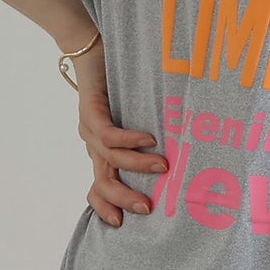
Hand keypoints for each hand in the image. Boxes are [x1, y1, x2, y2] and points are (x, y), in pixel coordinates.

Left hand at [64, 30, 167, 224]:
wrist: (89, 46)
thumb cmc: (118, 80)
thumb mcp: (133, 115)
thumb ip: (146, 137)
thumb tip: (181, 153)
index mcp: (100, 149)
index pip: (97, 185)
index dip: (104, 205)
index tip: (119, 224)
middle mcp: (92, 142)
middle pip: (102, 180)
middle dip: (123, 197)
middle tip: (147, 207)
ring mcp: (89, 128)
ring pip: (110, 158)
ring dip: (138, 165)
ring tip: (164, 166)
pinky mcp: (91, 111)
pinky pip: (109, 133)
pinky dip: (130, 139)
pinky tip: (149, 139)